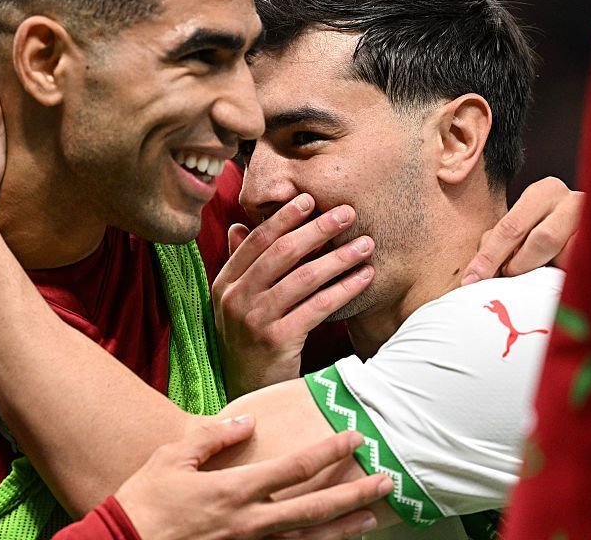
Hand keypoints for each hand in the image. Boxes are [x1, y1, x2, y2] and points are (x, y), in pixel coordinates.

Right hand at [115, 415, 389, 539]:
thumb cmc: (144, 500)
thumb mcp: (172, 458)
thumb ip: (212, 438)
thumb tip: (247, 422)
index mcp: (233, 491)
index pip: (293, 469)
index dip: (328, 453)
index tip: (354, 438)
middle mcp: (248, 523)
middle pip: (314, 509)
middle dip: (353, 494)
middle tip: (386, 481)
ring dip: (343, 528)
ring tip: (373, 517)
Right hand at [212, 194, 374, 398]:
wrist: (250, 392)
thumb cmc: (250, 341)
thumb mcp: (237, 303)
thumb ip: (240, 266)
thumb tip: (237, 225)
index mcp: (224, 283)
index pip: (257, 241)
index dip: (284, 218)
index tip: (310, 199)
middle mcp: (234, 299)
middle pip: (281, 254)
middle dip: (317, 229)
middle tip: (347, 213)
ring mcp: (254, 321)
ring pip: (303, 278)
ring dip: (339, 257)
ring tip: (365, 244)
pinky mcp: (277, 341)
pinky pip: (317, 307)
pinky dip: (344, 289)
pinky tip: (364, 278)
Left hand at [461, 176, 582, 284]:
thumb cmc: (544, 228)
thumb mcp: (521, 226)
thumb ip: (502, 241)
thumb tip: (478, 272)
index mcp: (544, 191)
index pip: (511, 227)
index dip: (489, 256)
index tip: (472, 279)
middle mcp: (572, 201)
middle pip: (543, 239)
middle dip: (520, 264)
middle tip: (509, 277)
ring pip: (567, 255)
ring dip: (544, 270)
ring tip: (534, 274)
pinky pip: (583, 268)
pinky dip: (564, 278)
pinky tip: (555, 279)